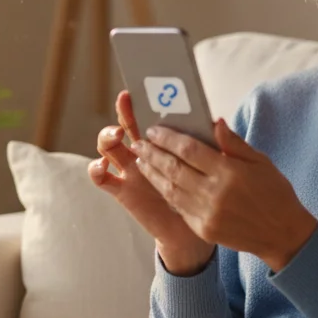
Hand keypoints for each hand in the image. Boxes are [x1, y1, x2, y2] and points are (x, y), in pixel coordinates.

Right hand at [89, 91, 214, 275]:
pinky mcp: (122, 191)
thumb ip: (220, 146)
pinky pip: (102, 179)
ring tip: (118, 135)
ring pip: (109, 147)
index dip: (145, 101)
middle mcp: (143, 153)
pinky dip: (97, 170)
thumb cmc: (210, 193)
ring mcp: (130, 171)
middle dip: (125, 111)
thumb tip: (217, 122)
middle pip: (126, 125)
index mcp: (165, 142)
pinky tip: (103, 165)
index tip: (143, 87)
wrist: (200, 229)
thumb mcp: (220, 168)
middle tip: (126, 100)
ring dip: (108, 136)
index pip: (151, 115)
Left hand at [131, 119, 317, 271]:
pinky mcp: (203, 229)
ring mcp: (207, 214)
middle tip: (139, 142)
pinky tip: (157, 182)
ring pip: (170, 189)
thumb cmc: (274, 193)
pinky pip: (178, 207)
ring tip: (141, 160)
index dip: (168, 138)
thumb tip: (214, 122)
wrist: (282, 233)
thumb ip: (234, 143)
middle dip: (152, 153)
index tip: (154, 129)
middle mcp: (214, 193)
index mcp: (229, 172)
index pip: (189, 149)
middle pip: (173, 168)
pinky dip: (165, 192)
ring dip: (152, 173)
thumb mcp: (260, 162)